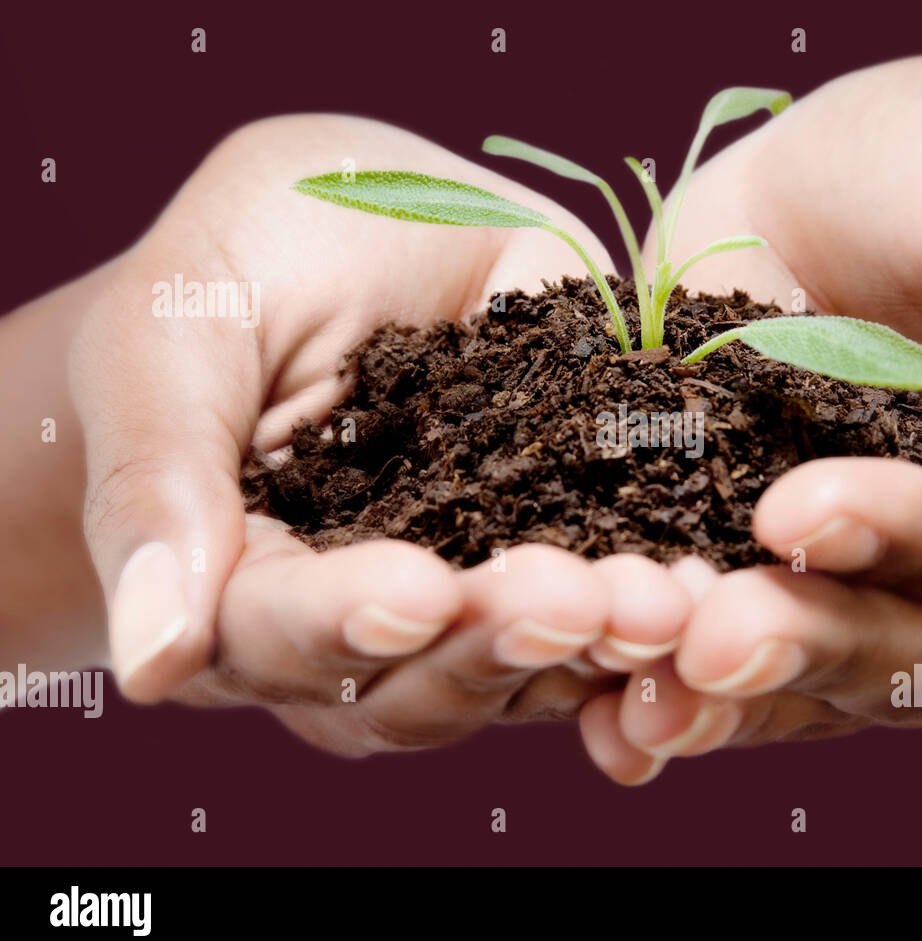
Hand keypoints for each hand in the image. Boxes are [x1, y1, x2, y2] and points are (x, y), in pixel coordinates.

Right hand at [68, 114, 688, 750]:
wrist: (344, 228)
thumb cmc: (233, 270)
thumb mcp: (176, 335)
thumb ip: (160, 485)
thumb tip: (150, 663)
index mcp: (245, 587)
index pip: (282, 633)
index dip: (347, 624)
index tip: (415, 592)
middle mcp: (364, 621)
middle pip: (422, 676)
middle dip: (502, 643)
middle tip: (577, 601)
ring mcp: (473, 592)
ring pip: (530, 660)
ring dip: (601, 642)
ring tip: (665, 600)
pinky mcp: (566, 542)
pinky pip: (613, 604)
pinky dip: (661, 614)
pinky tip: (715, 599)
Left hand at [579, 54, 921, 779]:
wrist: (885, 182)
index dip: (911, 538)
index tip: (798, 514)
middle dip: (812, 642)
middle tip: (707, 639)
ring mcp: (890, 601)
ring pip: (829, 682)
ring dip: (736, 696)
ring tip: (637, 698)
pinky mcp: (790, 590)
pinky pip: (751, 667)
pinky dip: (684, 687)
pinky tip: (604, 711)